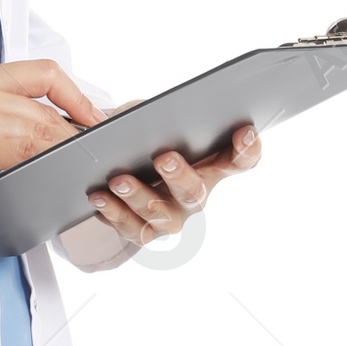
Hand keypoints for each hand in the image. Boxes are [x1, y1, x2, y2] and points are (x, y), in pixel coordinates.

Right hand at [0, 59, 99, 238]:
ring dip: (65, 152)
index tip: (93, 119)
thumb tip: (66, 127)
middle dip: (75, 136)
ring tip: (75, 167)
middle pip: (47, 109)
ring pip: (42, 129)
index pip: (44, 74)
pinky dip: (50, 160)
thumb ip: (12, 115)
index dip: (77, 96)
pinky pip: (28, 148)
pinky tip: (54, 171)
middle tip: (89, 155)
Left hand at [85, 122, 261, 243]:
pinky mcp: (144, 233)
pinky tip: (99, 196)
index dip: (247, 149)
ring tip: (119, 180)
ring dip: (138, 197)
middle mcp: (195, 196)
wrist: (125, 170)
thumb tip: (155, 112)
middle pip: (195, 191)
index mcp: (211, 167)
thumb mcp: (161, 122)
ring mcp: (172, 218)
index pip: (240, 161)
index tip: (244, 131)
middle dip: (180, 176)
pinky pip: (130, 227)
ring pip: (159, 215)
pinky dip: (113, 212)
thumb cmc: (151, 140)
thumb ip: (167, 118)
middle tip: (164, 158)